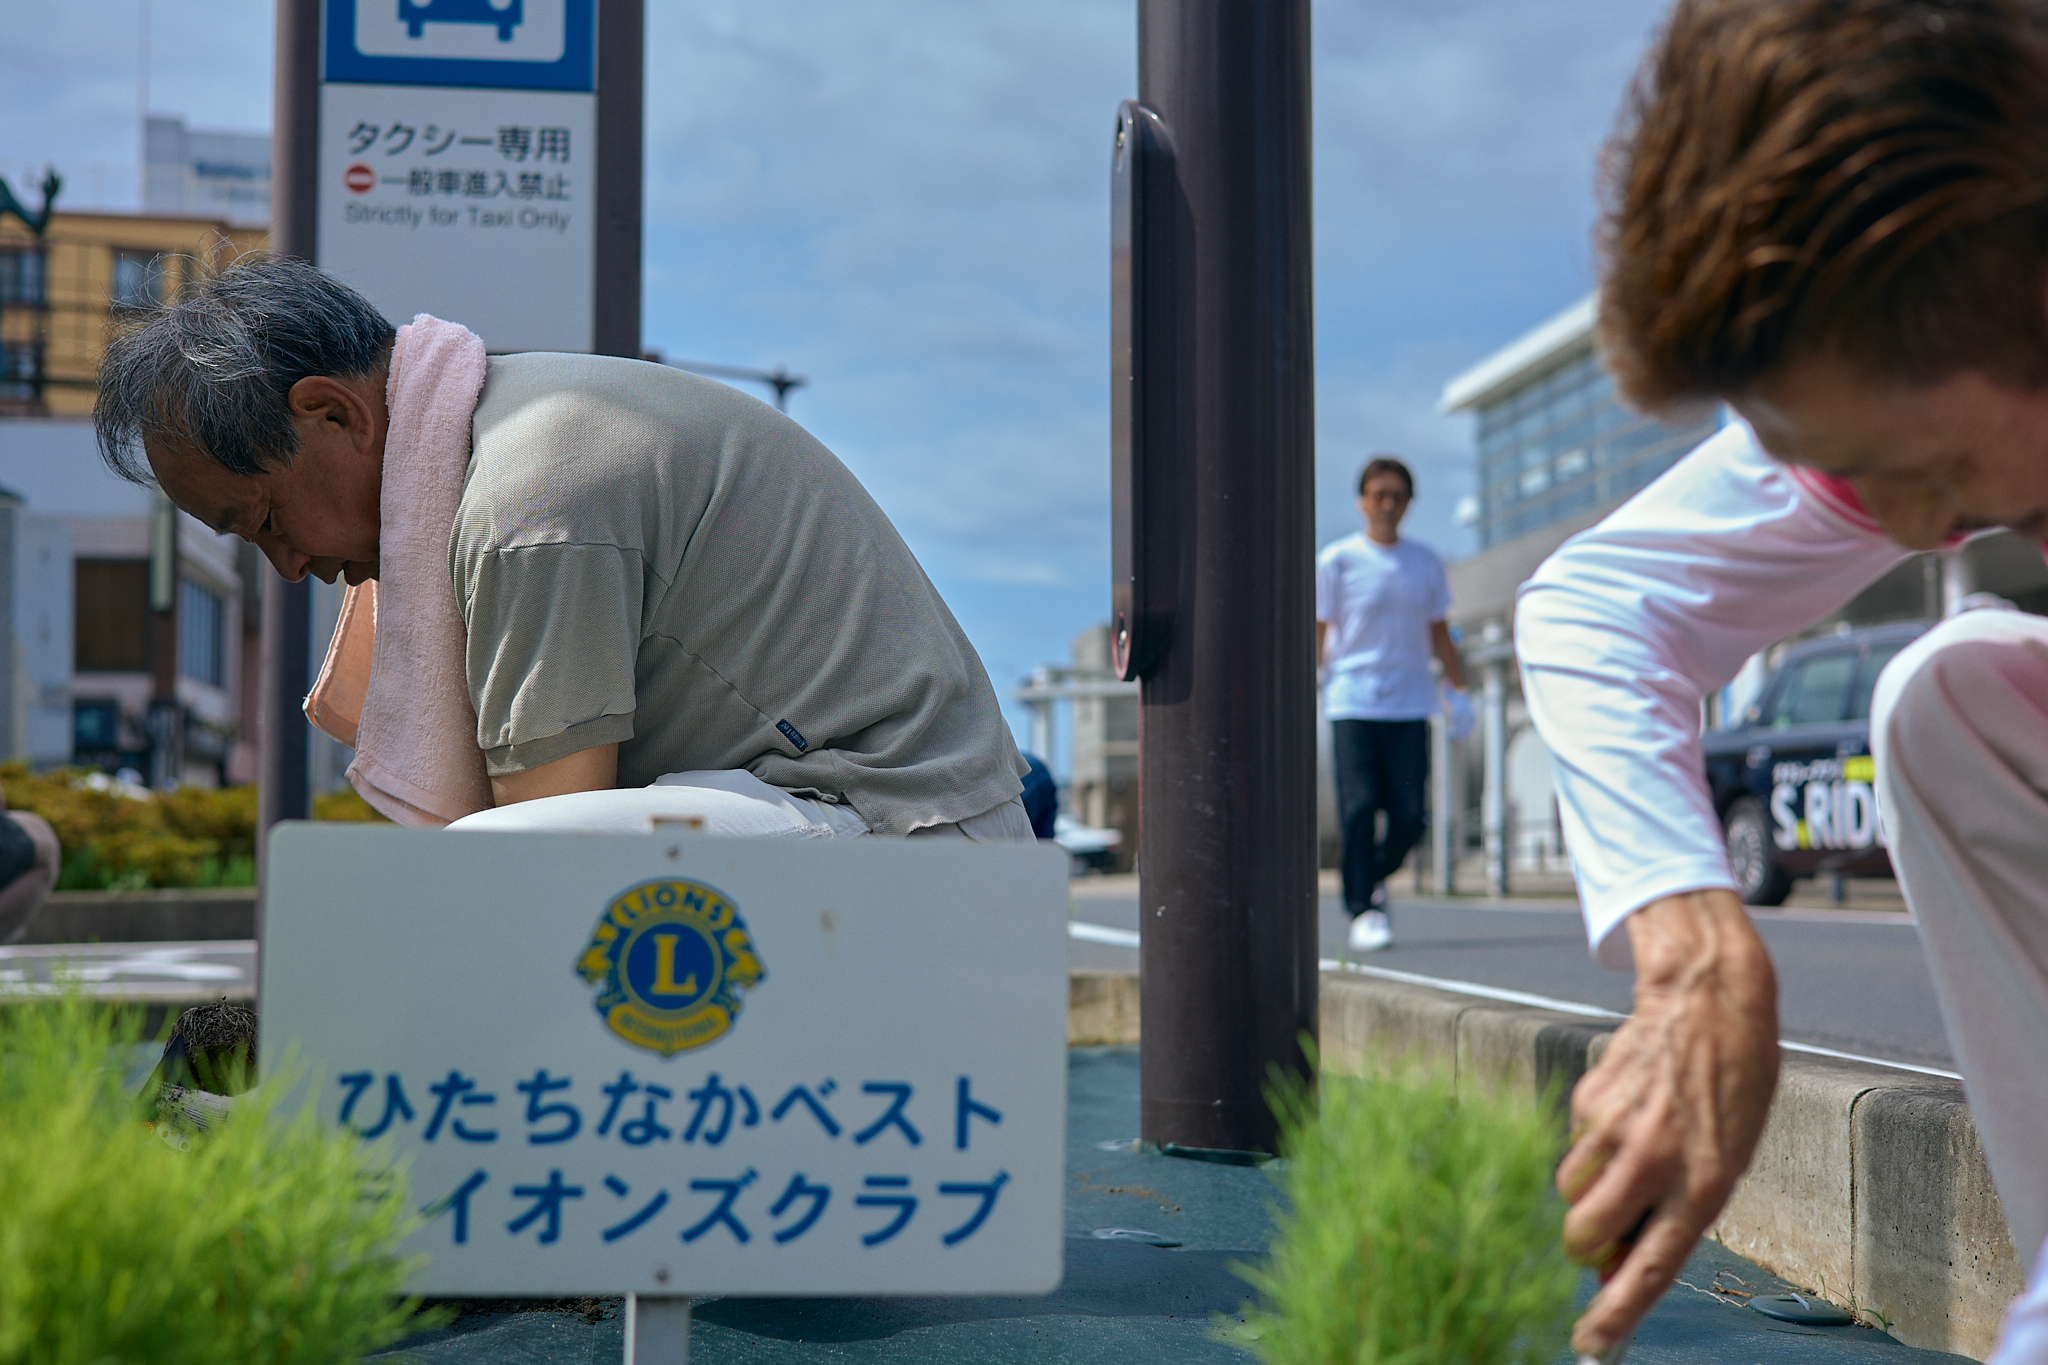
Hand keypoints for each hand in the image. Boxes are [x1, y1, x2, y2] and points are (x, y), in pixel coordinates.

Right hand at [1557, 889, 1778, 1355]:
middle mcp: (1655, 1158)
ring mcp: (1617, 1125)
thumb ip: (1676, 1211)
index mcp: (1702, 1182)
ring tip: (1628, 1155)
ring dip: (1587, 1188)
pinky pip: (1573, 1142)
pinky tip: (1628, 1110)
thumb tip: (1619, 1262)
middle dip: (1583, 1243)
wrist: (1709, 1000)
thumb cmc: (1731, 1086)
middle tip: (1601, 1234)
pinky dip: (1591, 1141)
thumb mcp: (1725, 1159)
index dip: (1616, 1312)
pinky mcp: (1591, 1096)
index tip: (1589, 1345)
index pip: (1650, 1266)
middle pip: (1583, 1231)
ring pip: (1569, 1188)